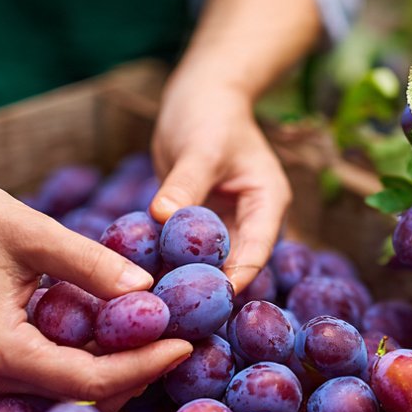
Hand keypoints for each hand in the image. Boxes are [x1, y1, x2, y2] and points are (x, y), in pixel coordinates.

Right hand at [0, 174, 193, 411]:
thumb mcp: (36, 234)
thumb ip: (91, 264)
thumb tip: (148, 288)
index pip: (88, 380)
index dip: (143, 366)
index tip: (185, 344)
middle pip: (86, 395)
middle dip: (139, 371)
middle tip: (187, 338)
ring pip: (77, 389)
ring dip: (123, 367)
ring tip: (169, 332)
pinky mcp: (5, 361)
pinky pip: (62, 372)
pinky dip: (99, 355)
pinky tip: (133, 327)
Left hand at [150, 86, 290, 292]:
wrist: (202, 96)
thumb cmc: (209, 113)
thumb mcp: (200, 146)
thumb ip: (184, 184)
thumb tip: (162, 217)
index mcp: (267, 203)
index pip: (256, 252)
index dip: (234, 279)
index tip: (205, 305)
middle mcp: (250, 219)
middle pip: (234, 265)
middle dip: (207, 289)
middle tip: (175, 315)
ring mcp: (225, 223)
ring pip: (209, 262)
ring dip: (185, 279)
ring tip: (157, 303)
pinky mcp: (200, 222)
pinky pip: (186, 249)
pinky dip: (169, 261)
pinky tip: (144, 277)